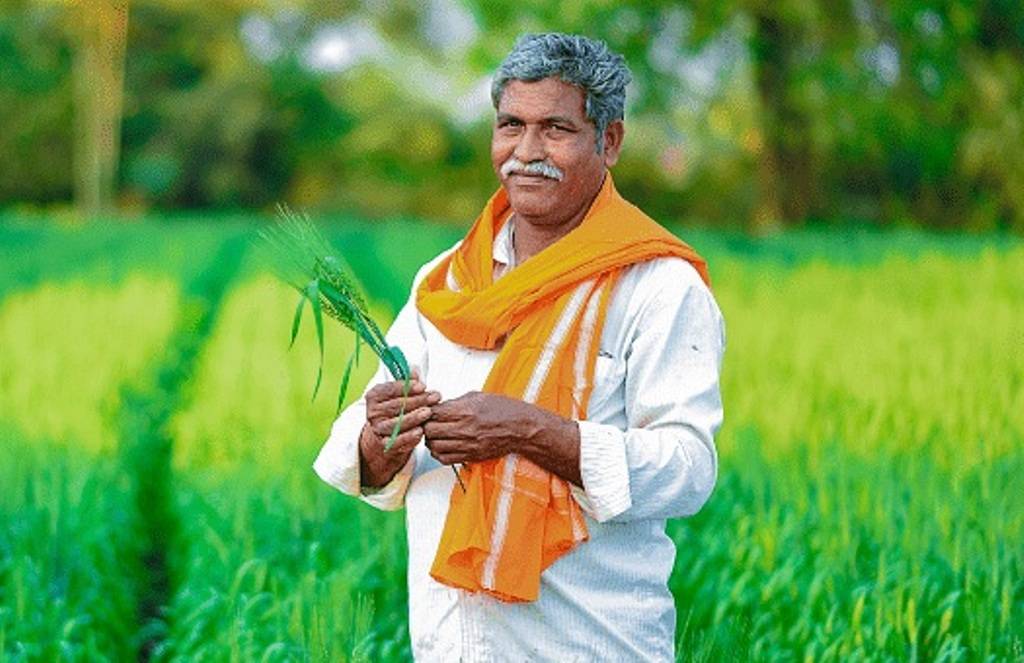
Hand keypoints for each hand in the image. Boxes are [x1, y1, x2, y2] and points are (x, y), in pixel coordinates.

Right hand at [359, 371, 440, 487]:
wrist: (384, 435)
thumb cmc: (395, 409)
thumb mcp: (399, 394)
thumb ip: (407, 381)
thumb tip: (415, 368)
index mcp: (374, 396)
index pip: (390, 389)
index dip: (407, 387)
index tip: (422, 386)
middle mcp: (373, 413)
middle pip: (397, 405)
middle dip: (418, 400)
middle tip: (434, 397)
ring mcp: (378, 429)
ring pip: (397, 423)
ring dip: (414, 417)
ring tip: (428, 412)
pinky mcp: (384, 444)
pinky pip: (397, 441)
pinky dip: (409, 436)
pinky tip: (420, 431)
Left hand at [422, 391, 539, 465]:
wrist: (522, 428)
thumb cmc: (504, 410)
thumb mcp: (478, 396)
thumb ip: (455, 402)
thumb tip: (438, 405)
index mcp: (466, 410)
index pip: (433, 413)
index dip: (426, 411)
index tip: (427, 410)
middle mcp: (465, 429)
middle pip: (430, 431)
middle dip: (426, 426)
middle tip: (428, 422)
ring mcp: (468, 445)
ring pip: (434, 447)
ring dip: (431, 440)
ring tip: (435, 434)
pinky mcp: (471, 456)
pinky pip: (445, 459)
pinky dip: (439, 453)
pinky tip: (443, 445)